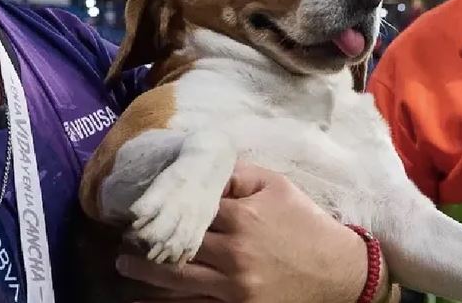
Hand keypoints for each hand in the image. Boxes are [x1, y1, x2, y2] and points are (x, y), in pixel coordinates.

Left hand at [116, 162, 390, 301]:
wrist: (336, 270)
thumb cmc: (306, 223)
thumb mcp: (278, 186)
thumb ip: (240, 175)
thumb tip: (207, 171)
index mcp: (241, 216)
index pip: (191, 205)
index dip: (166, 203)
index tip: (143, 202)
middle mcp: (232, 251)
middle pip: (176, 242)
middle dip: (146, 238)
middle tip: (126, 234)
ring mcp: (233, 284)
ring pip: (176, 276)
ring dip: (145, 270)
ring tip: (124, 263)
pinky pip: (195, 301)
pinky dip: (171, 296)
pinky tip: (153, 291)